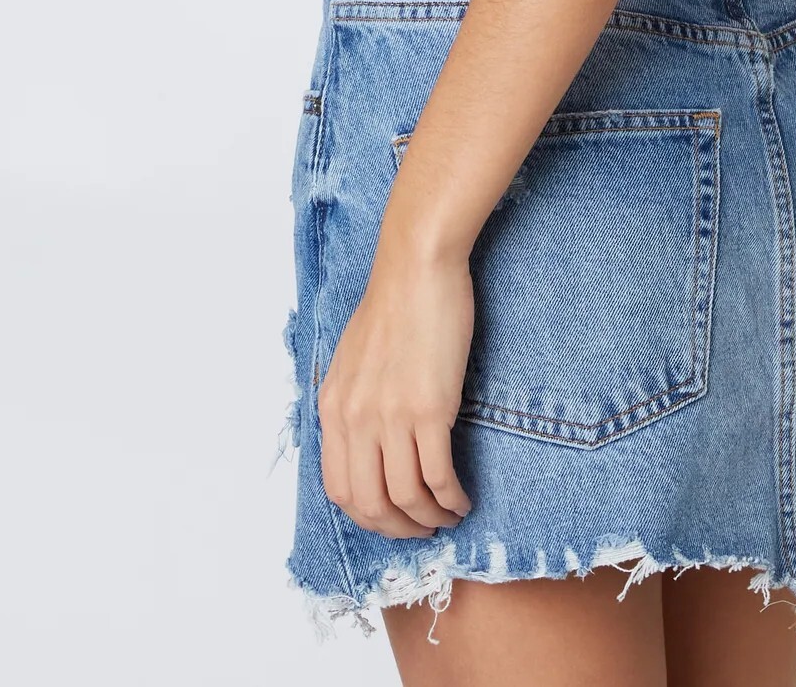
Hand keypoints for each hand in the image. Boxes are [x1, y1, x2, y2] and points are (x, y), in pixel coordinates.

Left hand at [317, 244, 475, 537]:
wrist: (417, 267)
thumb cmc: (393, 304)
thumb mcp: (352, 359)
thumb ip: (352, 403)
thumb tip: (365, 443)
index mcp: (333, 408)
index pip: (339, 490)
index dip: (367, 516)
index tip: (392, 519)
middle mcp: (355, 419)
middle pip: (370, 504)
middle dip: (398, 528)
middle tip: (423, 530)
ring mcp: (391, 416)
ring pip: (405, 497)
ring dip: (429, 519)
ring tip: (448, 516)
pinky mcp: (430, 409)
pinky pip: (438, 476)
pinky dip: (451, 498)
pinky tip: (462, 498)